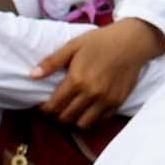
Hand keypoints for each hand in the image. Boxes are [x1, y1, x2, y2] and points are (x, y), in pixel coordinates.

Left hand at [33, 18, 163, 127]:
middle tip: (54, 109)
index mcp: (77, 80)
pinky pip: (100, 121)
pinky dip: (91, 119)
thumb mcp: (73, 46)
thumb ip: (52, 62)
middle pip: (67, 117)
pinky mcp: (118, 103)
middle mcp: (91, 94)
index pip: (55, 105)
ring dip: (73, 120)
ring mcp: (105, 101)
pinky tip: (86, 110)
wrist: (131, 42)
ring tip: (70, 111)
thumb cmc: (99, 41)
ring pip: (83, 124)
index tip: (42, 107)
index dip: (45, 109)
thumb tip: (32, 76)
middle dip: (57, 115)